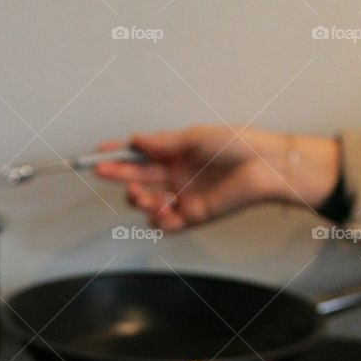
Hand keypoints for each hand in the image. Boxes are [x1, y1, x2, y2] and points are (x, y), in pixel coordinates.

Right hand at [95, 125, 340, 229]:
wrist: (262, 167)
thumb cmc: (235, 145)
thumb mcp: (194, 137)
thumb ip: (163, 143)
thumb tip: (135, 140)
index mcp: (174, 154)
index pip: (138, 155)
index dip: (117, 154)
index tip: (97, 153)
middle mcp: (175, 176)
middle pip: (137, 178)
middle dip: (118, 175)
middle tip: (104, 172)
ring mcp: (182, 197)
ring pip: (146, 203)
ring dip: (137, 199)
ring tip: (140, 194)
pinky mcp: (192, 216)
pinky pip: (165, 224)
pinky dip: (158, 219)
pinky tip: (161, 211)